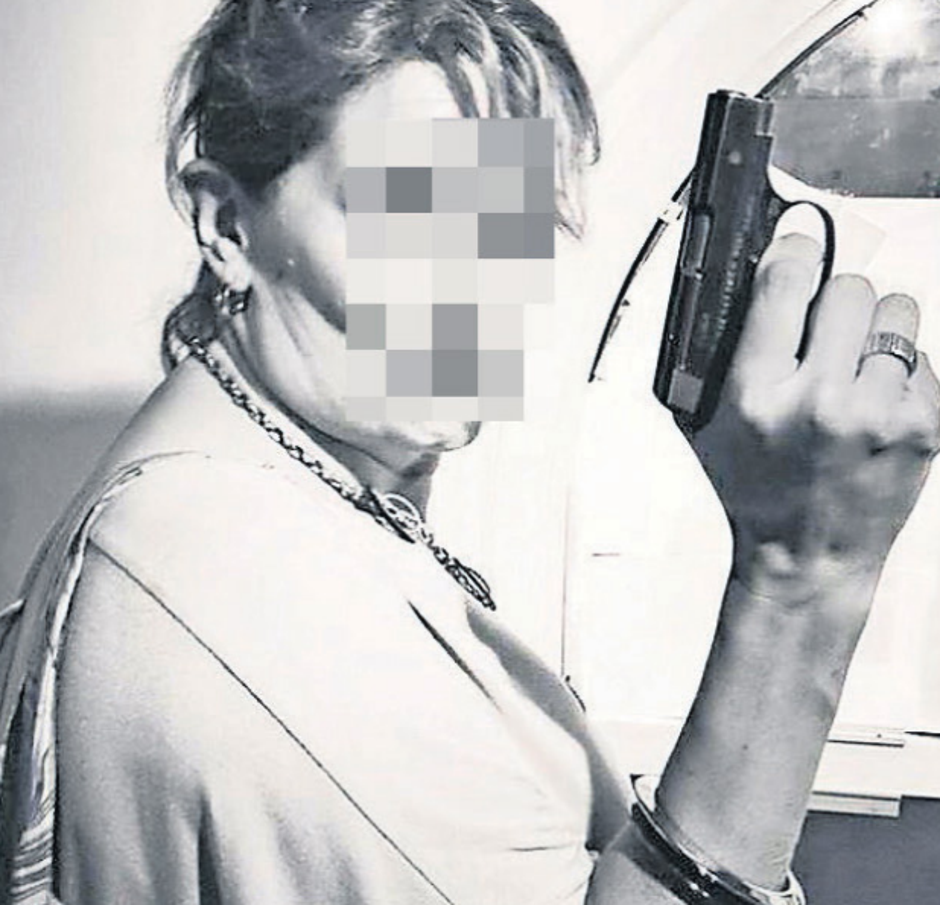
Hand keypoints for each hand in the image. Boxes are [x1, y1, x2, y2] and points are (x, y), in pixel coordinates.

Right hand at [688, 233, 939, 621]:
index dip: (793, 249)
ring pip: (897, 311)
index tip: (798, 240)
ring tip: (857, 363)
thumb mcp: (710, 424)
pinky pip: (924, 355)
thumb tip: (764, 278)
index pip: (784, 283)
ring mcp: (878, 414)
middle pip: (848, 287)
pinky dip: (901, 368)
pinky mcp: (923, 427)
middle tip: (824, 331)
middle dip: (834, 300)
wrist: (807, 557)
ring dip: (875, 327)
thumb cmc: (756, 493)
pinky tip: (877, 400)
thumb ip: (729, 352)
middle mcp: (819, 400)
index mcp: (756, 395)